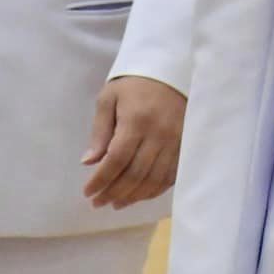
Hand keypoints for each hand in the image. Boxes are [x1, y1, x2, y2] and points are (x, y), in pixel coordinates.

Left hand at [81, 76, 185, 209]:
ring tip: (116, 203)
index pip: (116, 159)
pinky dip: (154, 190)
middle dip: (113, 193)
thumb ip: (100, 131)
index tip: (87, 192)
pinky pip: (171, 176)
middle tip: (98, 203)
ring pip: (154, 179)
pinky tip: (140, 195)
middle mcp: (159, 134)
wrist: (170, 69)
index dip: (101, 180)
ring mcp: (175, 141)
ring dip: (133, 197)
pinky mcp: (185, 145)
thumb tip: (88, 162)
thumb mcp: (109, 98)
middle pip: (135, 174)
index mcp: (136, 121)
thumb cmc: (134, 83)